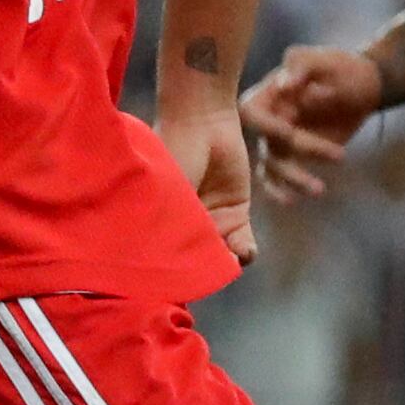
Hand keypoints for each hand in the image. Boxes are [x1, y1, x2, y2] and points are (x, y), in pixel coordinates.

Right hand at [158, 101, 256, 264]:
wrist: (200, 121)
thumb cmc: (173, 155)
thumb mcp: (165, 196)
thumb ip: (168, 230)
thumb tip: (165, 267)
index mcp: (158, 223)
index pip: (166, 256)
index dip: (173, 273)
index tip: (180, 283)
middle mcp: (182, 226)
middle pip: (194, 259)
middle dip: (203, 270)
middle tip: (209, 272)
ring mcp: (210, 221)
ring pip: (220, 254)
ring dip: (227, 261)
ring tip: (230, 257)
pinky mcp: (236, 210)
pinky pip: (242, 241)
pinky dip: (246, 251)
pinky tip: (245, 250)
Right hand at [238, 44, 380, 200]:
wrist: (363, 87)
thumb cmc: (341, 69)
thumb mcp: (324, 60)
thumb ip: (302, 65)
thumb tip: (284, 85)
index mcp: (267, 95)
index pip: (251, 112)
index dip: (265, 126)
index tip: (291, 133)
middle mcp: (267, 120)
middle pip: (267, 143)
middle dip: (297, 153)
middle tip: (337, 155)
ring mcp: (277, 140)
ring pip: (273, 165)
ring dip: (293, 178)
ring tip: (319, 189)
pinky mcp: (292, 156)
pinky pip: (278, 177)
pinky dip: (280, 189)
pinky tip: (292, 200)